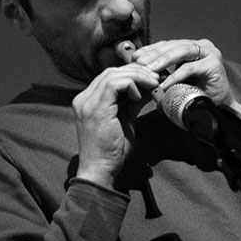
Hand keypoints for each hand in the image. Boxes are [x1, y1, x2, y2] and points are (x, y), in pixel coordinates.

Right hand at [72, 63, 159, 187]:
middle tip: (156, 78)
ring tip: (153, 84)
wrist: (100, 169)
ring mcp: (87, 102)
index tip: (152, 78)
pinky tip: (141, 94)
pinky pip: (114, 84)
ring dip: (137, 76)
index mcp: (88, 100)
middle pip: (111, 71)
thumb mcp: (126, 118)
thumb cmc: (113, 149)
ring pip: (113, 74)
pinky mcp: (96, 108)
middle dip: (137, 71)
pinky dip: (131, 84)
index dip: (132, 73)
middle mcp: (84, 98)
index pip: (109, 76)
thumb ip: (135, 101)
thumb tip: (150, 87)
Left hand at [130, 39, 240, 125]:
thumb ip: (164, 72)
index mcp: (193, 46)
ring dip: (162, 61)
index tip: (136, 56)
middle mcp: (203, 46)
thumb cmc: (198, 93)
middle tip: (139, 63)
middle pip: (174, 46)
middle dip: (155, 54)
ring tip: (149, 70)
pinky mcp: (214, 64)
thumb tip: (139, 71)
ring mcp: (210, 53)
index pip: (169, 44)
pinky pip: (189, 68)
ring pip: (181, 52)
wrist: (220, 107)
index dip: (152, 49)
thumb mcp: (178, 79)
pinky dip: (175, 76)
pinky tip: (164, 83)